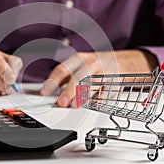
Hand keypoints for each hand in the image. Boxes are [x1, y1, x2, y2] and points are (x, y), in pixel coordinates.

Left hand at [40, 50, 157, 107]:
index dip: (52, 82)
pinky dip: (98, 100)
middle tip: (62, 102)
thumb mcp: (78, 66)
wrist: (118, 62)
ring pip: (92, 85)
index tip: (45, 92)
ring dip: (83, 96)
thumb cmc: (94, 66)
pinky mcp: (114, 83)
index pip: (62, 69)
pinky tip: (92, 103)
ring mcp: (104, 73)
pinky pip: (106, 94)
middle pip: (78, 77)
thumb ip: (65, 78)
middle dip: (69, 91)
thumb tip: (50, 92)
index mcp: (79, 59)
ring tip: (75, 104)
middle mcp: (91, 64)